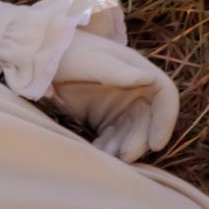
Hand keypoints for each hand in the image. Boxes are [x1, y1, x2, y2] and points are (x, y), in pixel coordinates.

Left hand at [44, 29, 179, 161]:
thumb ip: (118, 71)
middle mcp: (135, 90)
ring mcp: (120, 106)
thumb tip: (148, 78)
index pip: (165, 96)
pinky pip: (113, 138)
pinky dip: (108, 148)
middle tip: (123, 156)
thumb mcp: (93, 60)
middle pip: (148, 121)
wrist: (43, 58)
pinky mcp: (105, 119)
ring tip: (106, 156)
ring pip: (131, 134)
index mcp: (139, 71)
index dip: (166, 120)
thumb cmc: (70, 52)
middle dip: (139, 141)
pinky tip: (96, 153)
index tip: (156, 144)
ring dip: (122, 148)